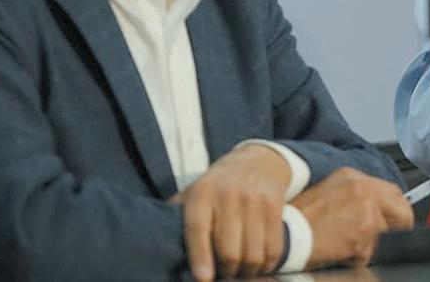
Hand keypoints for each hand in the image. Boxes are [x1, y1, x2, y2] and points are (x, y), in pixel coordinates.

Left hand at [171, 143, 290, 280]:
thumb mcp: (194, 191)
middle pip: (229, 248)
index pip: (198, 229)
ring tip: (242, 271)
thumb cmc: (218, 184)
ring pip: (253, 252)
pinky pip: (274, 245)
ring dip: (248, 270)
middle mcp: (228, 195)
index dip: (200, 257)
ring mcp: (254, 200)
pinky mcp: (274, 205)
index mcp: (202, 193)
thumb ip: (177, 214)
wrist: (258, 159)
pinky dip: (268, 263)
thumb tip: (155, 243)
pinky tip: (262, 265)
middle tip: (224, 275)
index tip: (203, 279)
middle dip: (227, 271)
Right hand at [292, 167, 412, 268]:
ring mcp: (366, 206)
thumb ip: (354, 200)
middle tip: (383, 241)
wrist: (285, 234)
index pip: (392, 192)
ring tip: (345, 245)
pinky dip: (358, 258)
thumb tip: (375, 214)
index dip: (393, 212)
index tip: (392, 224)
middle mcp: (362, 186)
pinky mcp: (365, 228)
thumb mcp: (327, 196)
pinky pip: (372, 252)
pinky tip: (339, 251)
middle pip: (401, 209)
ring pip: (387, 234)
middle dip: (396, 228)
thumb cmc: (298, 219)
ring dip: (370, 245)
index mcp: (352, 177)